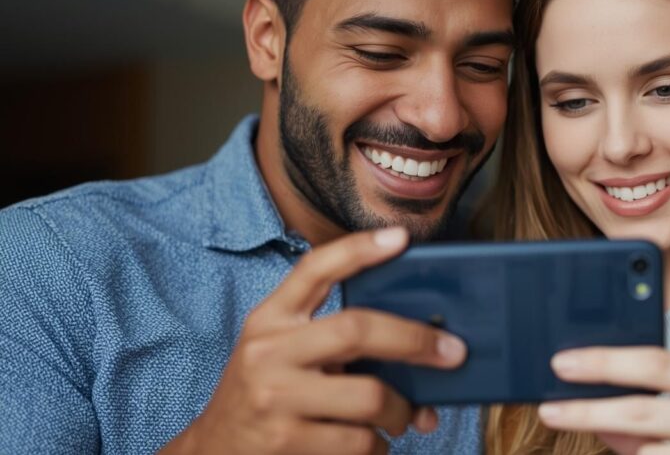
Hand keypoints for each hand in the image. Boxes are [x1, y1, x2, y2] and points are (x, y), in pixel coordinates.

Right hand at [159, 227, 467, 454]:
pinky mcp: (286, 441)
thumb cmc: (268, 394)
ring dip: (402, 411)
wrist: (215, 451)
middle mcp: (269, 351)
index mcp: (270, 319)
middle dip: (416, 340)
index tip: (402, 238)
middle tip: (453, 352)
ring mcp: (276, 397)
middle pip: (358, 329)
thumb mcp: (282, 352)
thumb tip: (419, 343)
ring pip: (371, 396)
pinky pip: (361, 441)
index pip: (314, 269)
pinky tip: (372, 442)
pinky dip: (379, 445)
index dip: (359, 250)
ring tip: (404, 416)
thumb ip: (331, 337)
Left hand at [538, 347, 669, 454]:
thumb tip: (589, 404)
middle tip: (550, 409)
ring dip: (623, 449)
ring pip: (648, 454)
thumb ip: (653, 406)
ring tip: (609, 437)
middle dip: (588, 410)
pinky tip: (646, 453)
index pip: (657, 362)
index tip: (563, 363)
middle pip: (644, 409)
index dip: (605, 362)